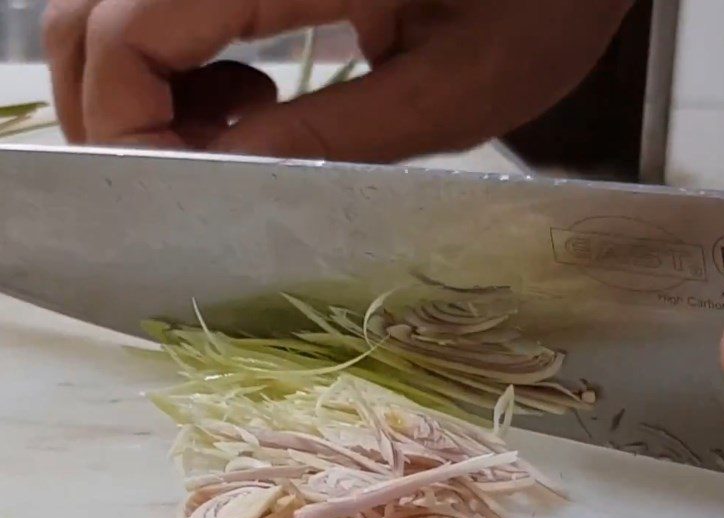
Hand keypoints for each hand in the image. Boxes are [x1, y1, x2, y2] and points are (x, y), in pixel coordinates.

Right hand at [42, 0, 631, 160]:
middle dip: (118, 116)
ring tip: (228, 137)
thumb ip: (325, 138)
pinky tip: (242, 97)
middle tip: (192, 177)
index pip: (125, 33)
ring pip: (111, 5)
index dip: (127, 130)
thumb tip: (219, 180)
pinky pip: (160, 0)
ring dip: (141, 91)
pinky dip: (171, 61)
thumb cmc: (541, 1)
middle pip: (88, 14)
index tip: (176, 197)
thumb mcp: (447, 93)